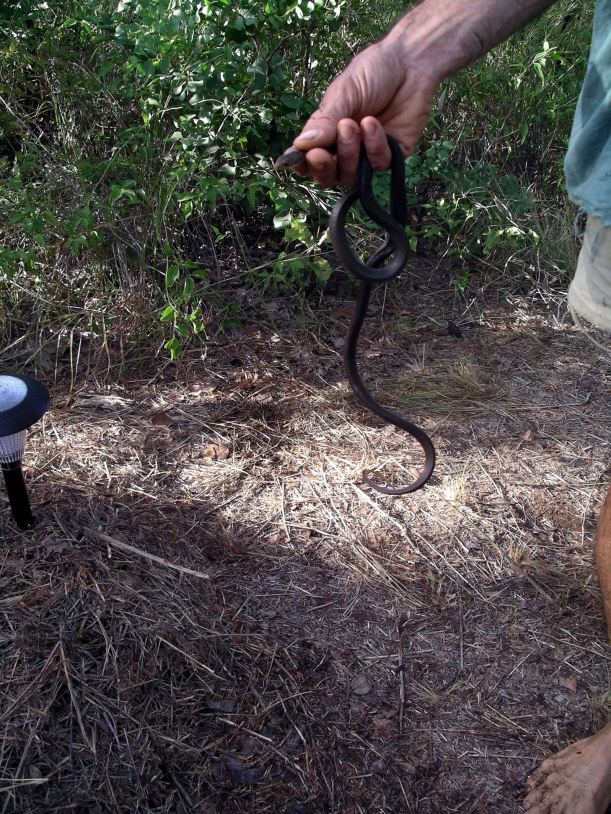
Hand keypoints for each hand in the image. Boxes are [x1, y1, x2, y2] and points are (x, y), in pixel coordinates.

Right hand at [282, 39, 439, 186]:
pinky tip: (372, 123)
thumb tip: (300, 145)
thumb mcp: (342, 93)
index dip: (303, 165)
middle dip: (323, 167)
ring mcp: (369, 154)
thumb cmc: (373, 73)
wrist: (410, 63)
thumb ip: (324, 121)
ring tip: (350, 126)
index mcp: (328, 132)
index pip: (310, 159)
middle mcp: (347, 148)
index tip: (297, 161)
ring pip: (351, 175)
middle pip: (329, 176)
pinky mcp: (393, 155)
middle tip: (319, 154)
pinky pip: (378, 164)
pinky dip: (373, 146)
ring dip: (348, 153)